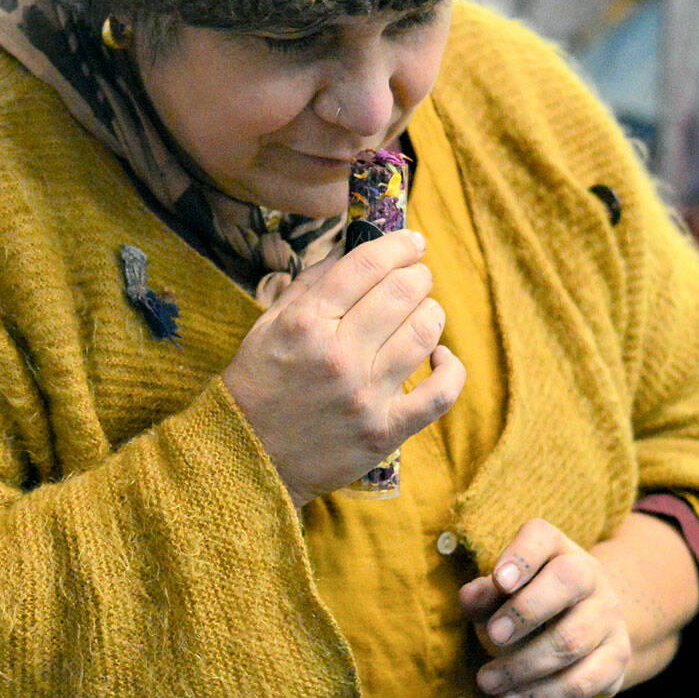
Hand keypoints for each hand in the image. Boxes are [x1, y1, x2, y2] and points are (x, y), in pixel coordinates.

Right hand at [221, 228, 464, 506]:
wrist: (247, 456)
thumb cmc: (258, 383)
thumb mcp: (269, 324)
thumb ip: (311, 286)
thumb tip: (355, 252)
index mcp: (306, 323)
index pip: (368, 264)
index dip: (399, 244)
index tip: (412, 241)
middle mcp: (338, 355)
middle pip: (403, 292)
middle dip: (417, 275)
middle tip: (416, 276)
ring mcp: (365, 395)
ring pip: (425, 333)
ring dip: (431, 313)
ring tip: (423, 312)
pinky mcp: (384, 431)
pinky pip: (440, 394)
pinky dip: (451, 368)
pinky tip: (442, 357)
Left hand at [460, 519, 631, 697]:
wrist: (582, 624)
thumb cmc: (525, 601)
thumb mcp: (500, 592)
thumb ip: (483, 593)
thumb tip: (472, 596)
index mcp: (556, 548)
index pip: (542, 537)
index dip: (521, 557)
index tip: (498, 581)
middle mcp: (591, 575)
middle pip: (568, 581)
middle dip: (526, 611)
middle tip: (492, 636)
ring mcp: (610, 616)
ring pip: (573, 640)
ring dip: (524, 666)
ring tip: (487, 681)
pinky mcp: (617, 658)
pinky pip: (584, 682)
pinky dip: (543, 697)